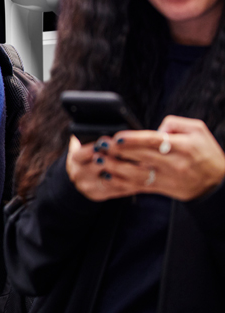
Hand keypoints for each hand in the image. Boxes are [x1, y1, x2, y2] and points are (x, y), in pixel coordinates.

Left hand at [67, 116, 224, 201]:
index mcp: (184, 146)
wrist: (218, 183)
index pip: (154, 141)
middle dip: (118, 151)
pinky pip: (139, 186)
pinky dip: (122, 182)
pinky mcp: (163, 189)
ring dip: (115, 168)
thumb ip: (175, 123)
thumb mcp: (198, 130)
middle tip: (100, 145)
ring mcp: (168, 178)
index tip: (116, 137)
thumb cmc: (206, 152)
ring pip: (137, 174)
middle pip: (141, 157)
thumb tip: (156, 127)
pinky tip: (108, 176)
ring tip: (100, 160)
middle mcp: (175, 163)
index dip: (133, 139)